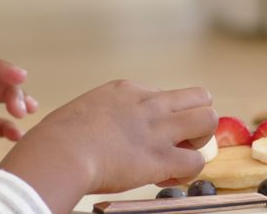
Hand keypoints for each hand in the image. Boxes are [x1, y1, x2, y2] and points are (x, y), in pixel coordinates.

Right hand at [0, 80, 216, 212]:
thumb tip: (100, 131)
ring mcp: (158, 129)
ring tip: (180, 156)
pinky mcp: (161, 158)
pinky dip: (188, 172)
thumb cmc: (58, 137)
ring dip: (199, 141)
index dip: (162, 118)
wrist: (60, 152)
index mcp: (127, 90)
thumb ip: (102, 116)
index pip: (163, 96)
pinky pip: (196, 162)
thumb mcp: (84, 110)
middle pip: (199, 97)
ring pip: (208, 119)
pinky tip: (168, 177)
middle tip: (179, 141)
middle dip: (196, 119)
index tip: (147, 135)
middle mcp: (149, 103)